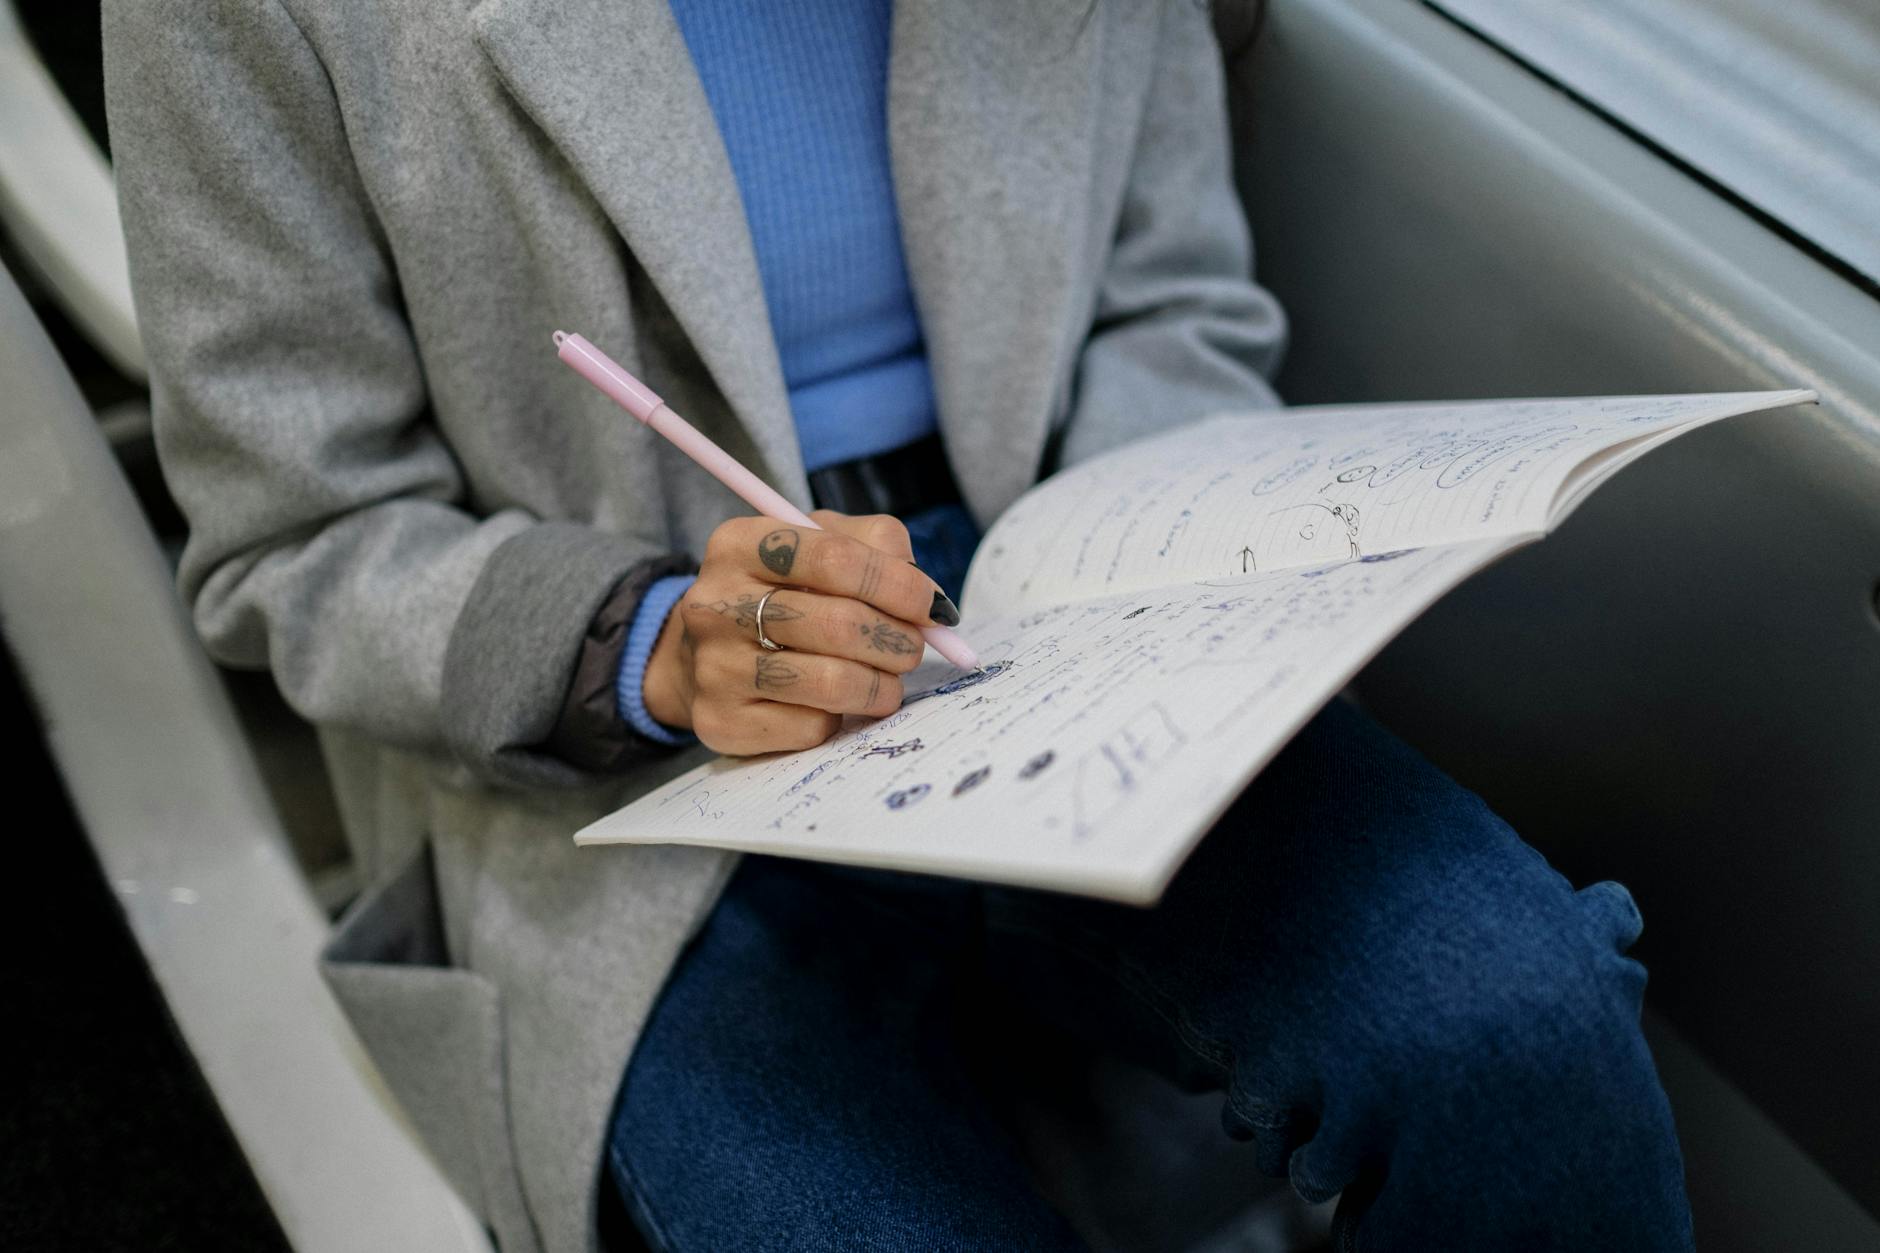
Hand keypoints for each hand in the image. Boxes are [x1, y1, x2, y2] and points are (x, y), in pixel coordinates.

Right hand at [642, 510, 958, 754]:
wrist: (702, 657)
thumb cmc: (781, 593)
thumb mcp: (819, 545)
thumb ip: (877, 547)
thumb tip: (927, 598)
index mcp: (738, 545)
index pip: (836, 558)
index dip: (899, 585)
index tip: (933, 608)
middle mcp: (715, 604)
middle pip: (840, 623)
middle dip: (898, 641)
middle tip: (910, 649)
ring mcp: (714, 667)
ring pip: (832, 682)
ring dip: (881, 686)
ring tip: (886, 680)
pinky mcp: (721, 723)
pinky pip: (811, 728)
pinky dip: (841, 719)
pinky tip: (834, 705)